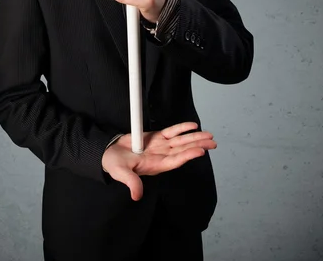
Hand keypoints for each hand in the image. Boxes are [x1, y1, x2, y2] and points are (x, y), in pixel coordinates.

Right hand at [101, 122, 216, 200]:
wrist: (109, 153)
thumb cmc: (114, 164)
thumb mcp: (121, 173)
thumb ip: (131, 182)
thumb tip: (137, 196)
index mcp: (156, 166)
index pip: (175, 160)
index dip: (188, 155)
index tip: (201, 151)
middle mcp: (161, 156)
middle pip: (183, 150)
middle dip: (198, 145)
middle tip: (212, 143)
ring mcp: (160, 146)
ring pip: (180, 140)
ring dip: (194, 137)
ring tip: (209, 135)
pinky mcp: (156, 137)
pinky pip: (172, 131)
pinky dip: (182, 128)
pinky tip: (193, 126)